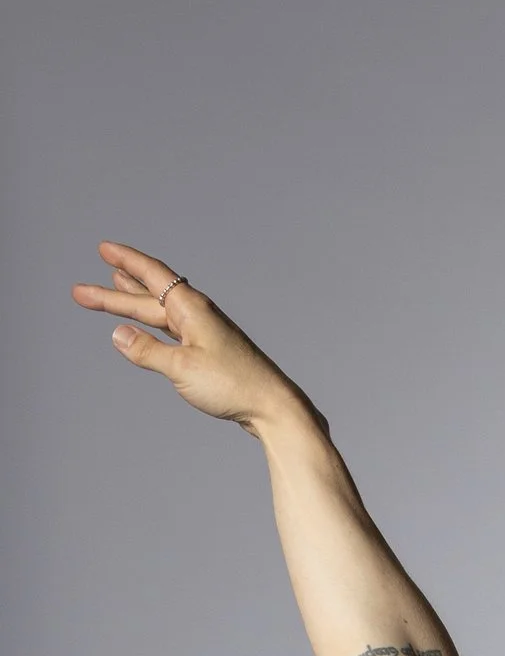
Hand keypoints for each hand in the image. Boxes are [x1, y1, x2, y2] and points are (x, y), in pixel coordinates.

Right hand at [69, 243, 304, 431]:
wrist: (273, 406)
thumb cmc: (232, 385)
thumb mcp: (182, 368)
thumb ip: (147, 351)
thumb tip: (118, 335)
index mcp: (189, 307)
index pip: (151, 273)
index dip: (125, 260)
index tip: (103, 249)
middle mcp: (196, 313)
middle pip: (147, 297)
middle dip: (112, 294)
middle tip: (79, 292)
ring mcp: (203, 331)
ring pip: (158, 312)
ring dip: (132, 303)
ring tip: (111, 288)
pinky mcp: (208, 350)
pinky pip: (171, 328)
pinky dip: (153, 323)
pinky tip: (146, 325)